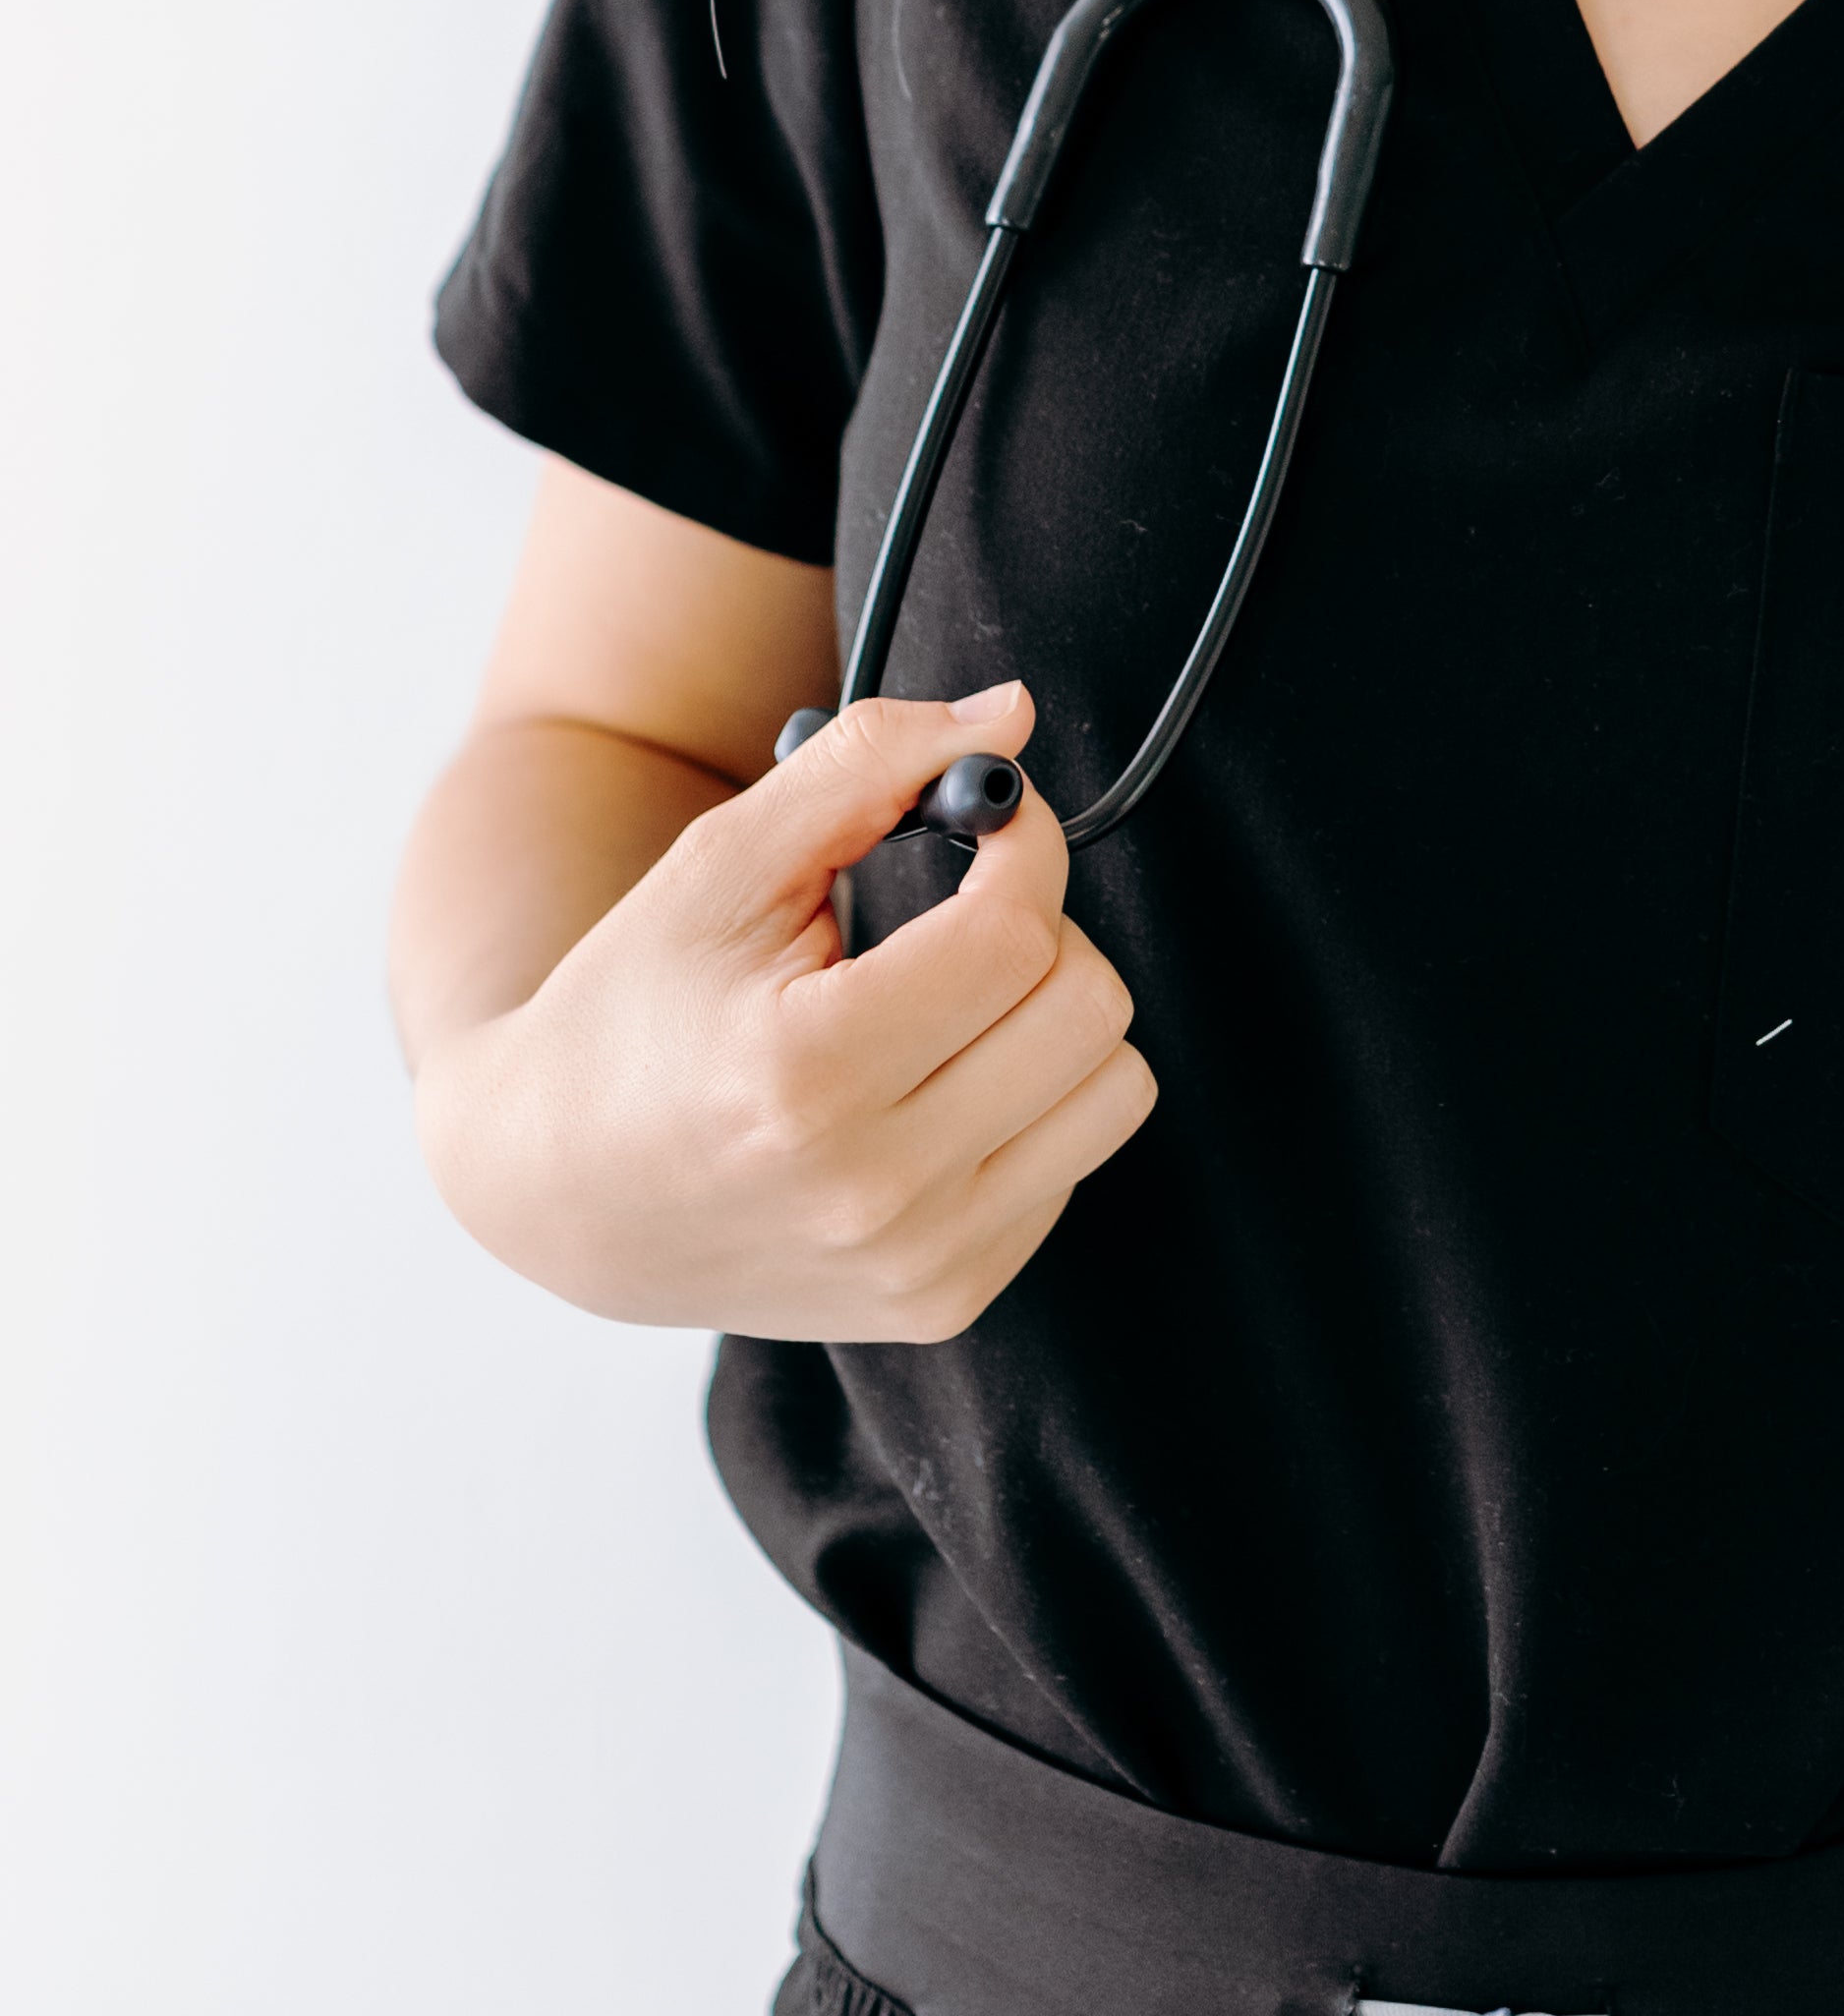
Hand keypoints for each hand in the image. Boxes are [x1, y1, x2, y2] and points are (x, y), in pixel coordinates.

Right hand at [412, 684, 1153, 1340]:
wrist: (558, 1189)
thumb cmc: (639, 1006)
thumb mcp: (723, 861)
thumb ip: (866, 762)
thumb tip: (1009, 713)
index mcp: (807, 1077)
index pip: (1016, 930)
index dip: (1019, 841)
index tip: (974, 819)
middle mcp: (874, 1193)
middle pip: (1086, 1005)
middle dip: (1037, 927)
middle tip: (954, 916)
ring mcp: (917, 1265)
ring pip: (1113, 1085)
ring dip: (1052, 1016)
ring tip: (947, 1002)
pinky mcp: (944, 1301)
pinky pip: (1076, 1159)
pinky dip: (1031, 1100)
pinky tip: (933, 1086)